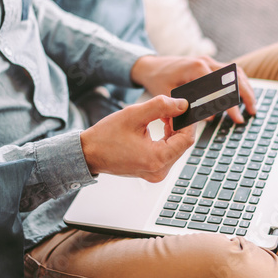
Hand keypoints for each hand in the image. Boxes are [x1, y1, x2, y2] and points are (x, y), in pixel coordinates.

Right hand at [80, 95, 195, 181]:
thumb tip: (182, 105)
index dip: (188, 121)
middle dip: (179, 124)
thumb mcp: (134, 115)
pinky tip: (160, 125)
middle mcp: (159, 171)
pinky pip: (168, 152)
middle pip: (183, 144)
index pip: (187, 139)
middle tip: (170, 108)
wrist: (89, 153)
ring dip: (173, 130)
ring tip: (162, 115)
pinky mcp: (153, 171)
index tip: (184, 107)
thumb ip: (161, 107)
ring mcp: (156, 173)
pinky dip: (167, 138)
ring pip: (176, 147)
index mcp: (156, 159)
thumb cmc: (106, 136)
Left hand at [131, 55, 256, 123]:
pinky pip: (230, 72)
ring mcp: (209, 61)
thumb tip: (209, 116)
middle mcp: (206, 62)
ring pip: (236, 73)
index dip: (231, 104)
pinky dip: (240, 83)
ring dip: (246, 88)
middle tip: (252, 112)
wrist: (150, 66)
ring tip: (252, 105)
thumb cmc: (158, 80)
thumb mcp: (169, 94)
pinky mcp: (210, 64)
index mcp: (196, 68)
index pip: (221, 88)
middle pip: (234, 77)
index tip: (237, 118)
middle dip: (245, 95)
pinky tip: (244, 95)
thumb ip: (189, 105)